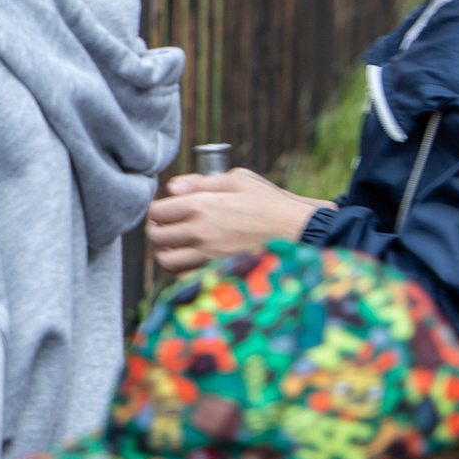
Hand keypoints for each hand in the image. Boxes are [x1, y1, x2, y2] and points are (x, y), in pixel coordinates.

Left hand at [145, 169, 321, 274]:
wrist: (301, 233)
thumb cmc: (271, 203)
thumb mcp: (240, 180)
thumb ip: (202, 182)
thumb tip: (172, 187)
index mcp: (200, 205)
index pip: (157, 212)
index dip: (158, 212)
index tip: (166, 213)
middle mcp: (199, 232)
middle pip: (157, 237)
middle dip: (160, 232)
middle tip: (170, 230)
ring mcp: (208, 256)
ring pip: (167, 261)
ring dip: (169, 253)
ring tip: (180, 247)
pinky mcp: (219, 273)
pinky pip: (186, 278)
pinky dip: (185, 272)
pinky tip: (196, 262)